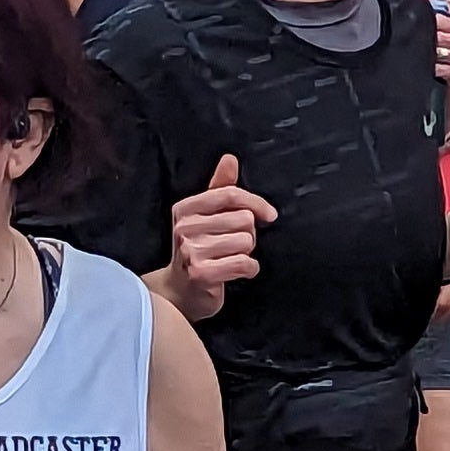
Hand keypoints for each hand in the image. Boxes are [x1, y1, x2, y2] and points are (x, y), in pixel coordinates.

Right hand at [166, 154, 274, 321]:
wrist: (180, 291)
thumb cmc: (197, 249)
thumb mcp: (205, 216)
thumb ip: (220, 187)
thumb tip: (229, 159)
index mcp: (186, 209)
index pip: (230, 194)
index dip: (255, 203)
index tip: (269, 214)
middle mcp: (185, 228)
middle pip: (243, 220)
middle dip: (248, 234)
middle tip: (234, 244)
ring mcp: (191, 252)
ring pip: (246, 242)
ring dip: (247, 253)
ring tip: (232, 257)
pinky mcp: (201, 274)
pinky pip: (244, 264)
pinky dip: (248, 269)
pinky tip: (236, 271)